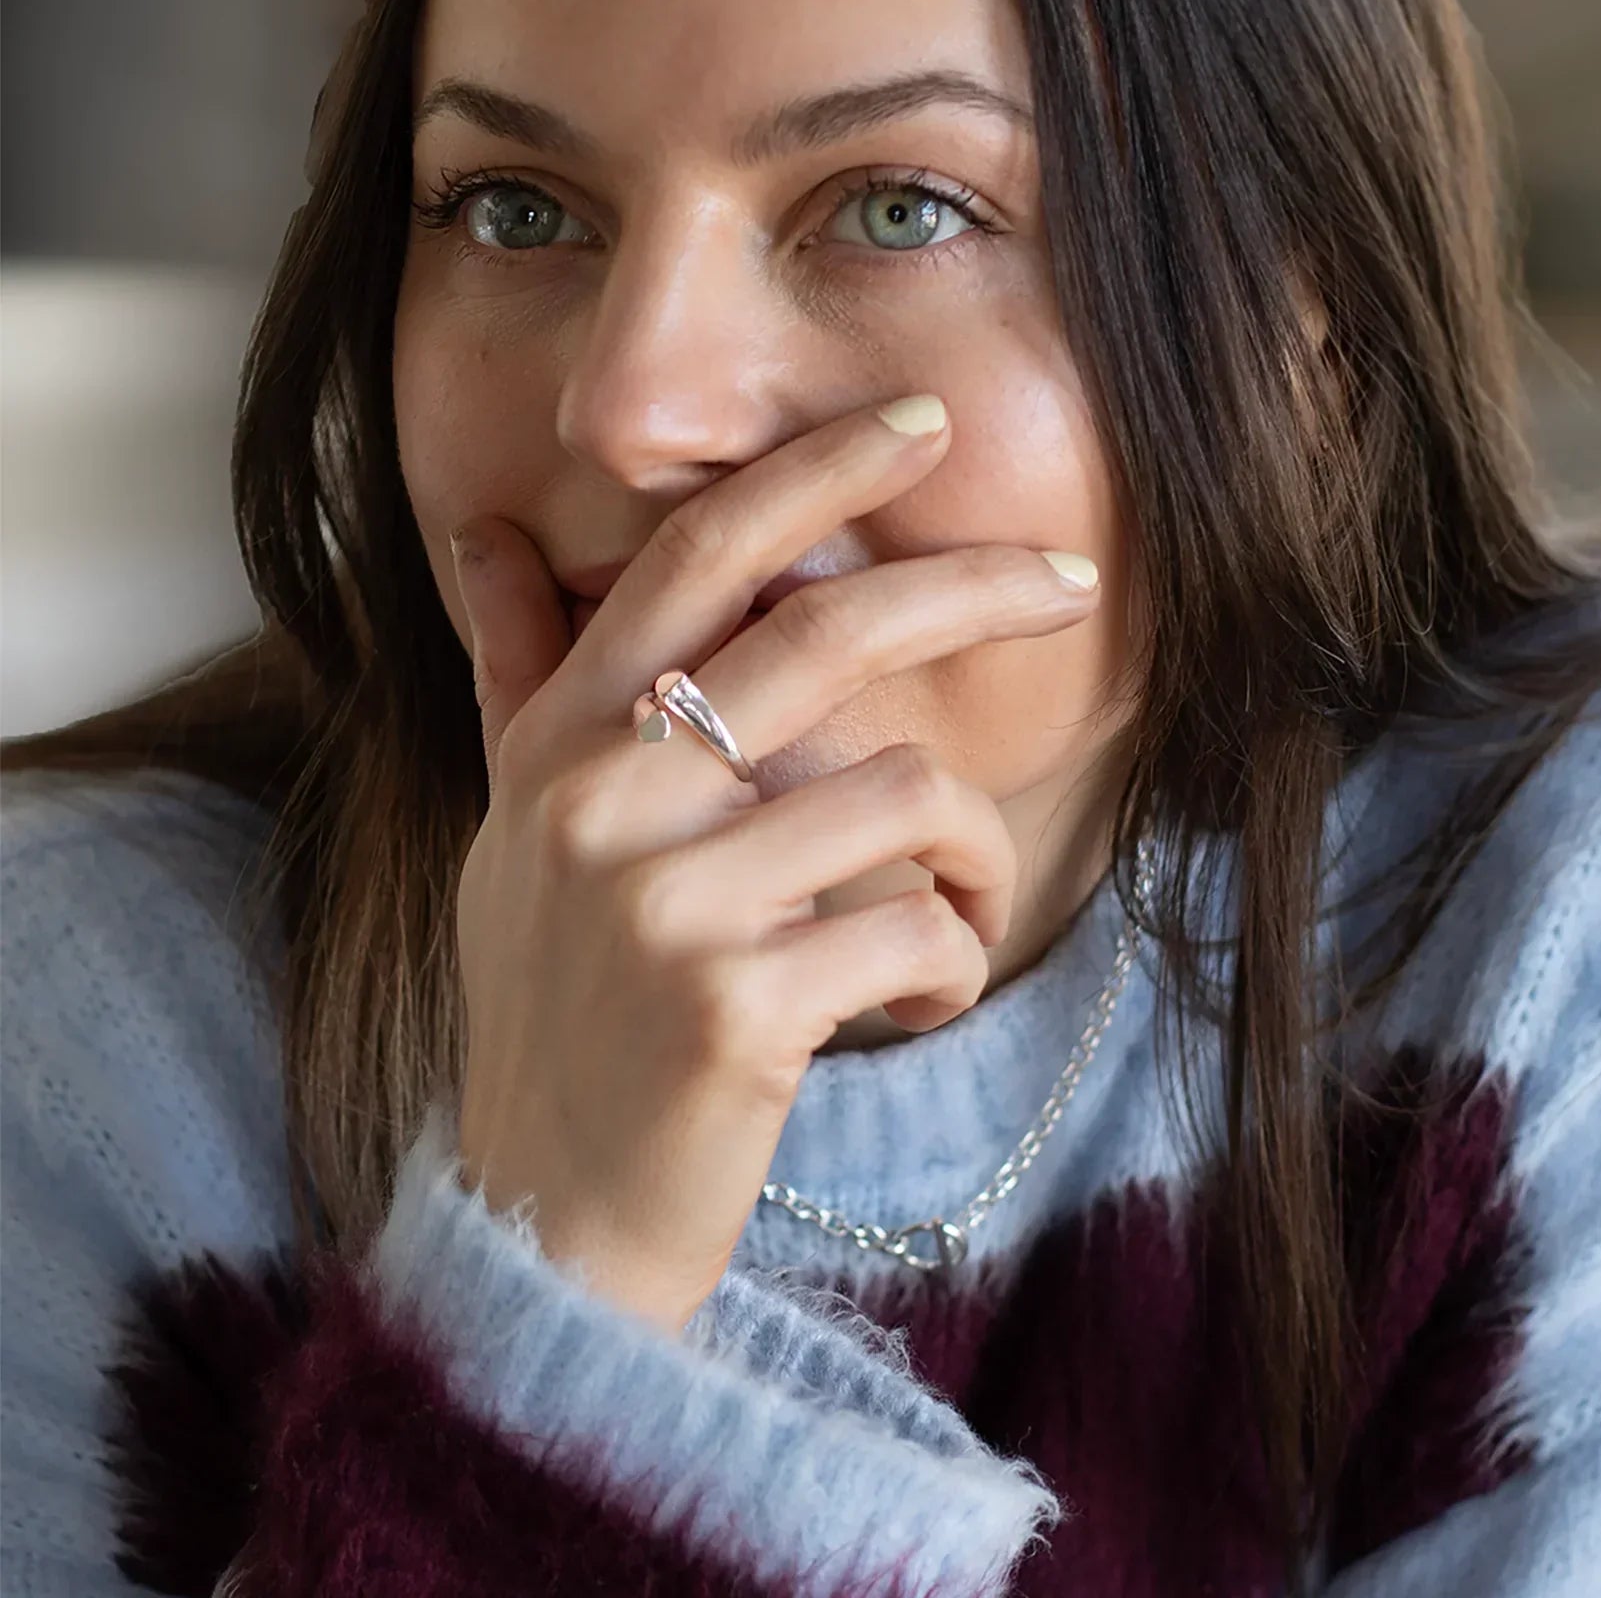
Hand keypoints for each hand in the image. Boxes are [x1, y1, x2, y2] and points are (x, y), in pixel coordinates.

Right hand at [445, 395, 1101, 1336]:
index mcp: (562, 745)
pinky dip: (949, 966)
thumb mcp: (516, 835)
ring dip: (969, 859)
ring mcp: (666, 900)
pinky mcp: (739, 1004)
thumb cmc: (557, 1013)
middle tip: (1071, 578)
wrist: (549, 1217)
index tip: (919, 422)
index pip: (696, 562)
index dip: (812, 475)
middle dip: (972, 585)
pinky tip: (903, 1005)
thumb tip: (490, 533)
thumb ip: (522, 682)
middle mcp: (603, 799)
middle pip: (826, 636)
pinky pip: (924, 928)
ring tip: (935, 921)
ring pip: (909, 797)